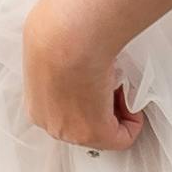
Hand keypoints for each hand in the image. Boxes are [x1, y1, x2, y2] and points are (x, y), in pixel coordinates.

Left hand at [21, 0, 142, 151]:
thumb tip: (80, 62)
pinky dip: (133, 119)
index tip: (103, 82)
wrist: (68, 35)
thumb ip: (65, 70)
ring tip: (116, 83)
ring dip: (117, 110)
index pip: (71, 113)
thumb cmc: (62, 33)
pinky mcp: (94, 132)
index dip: (94, 98)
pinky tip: (126, 92)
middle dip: (106, 107)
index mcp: (38, 105)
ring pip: (105, 132)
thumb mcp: (56, 54)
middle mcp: (51, 122)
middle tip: (113, 83)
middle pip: (89, 125)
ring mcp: (70, 131)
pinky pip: (123, 137)